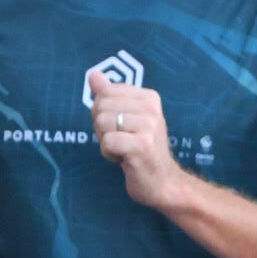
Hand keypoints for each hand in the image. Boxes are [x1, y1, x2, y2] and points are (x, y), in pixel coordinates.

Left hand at [88, 72, 182, 211]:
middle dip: (103, 128)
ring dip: (106, 142)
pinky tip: (124, 159)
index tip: (122, 128)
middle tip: (122, 141)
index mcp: (149, 97)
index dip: (104, 113)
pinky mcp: (142, 145)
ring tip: (124, 150)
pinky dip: (109, 154)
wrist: (163, 182)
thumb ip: (110, 95)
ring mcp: (149, 126)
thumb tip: (93, 75)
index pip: (105, 93)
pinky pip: (107, 142)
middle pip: (100, 107)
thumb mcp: (128, 118)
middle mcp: (151, 108)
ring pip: (101, 123)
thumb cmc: (142, 149)